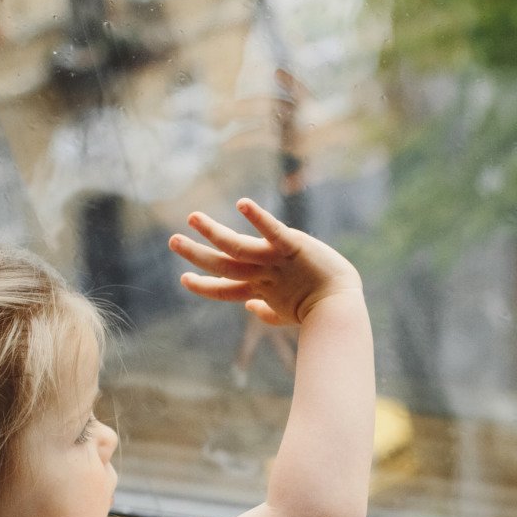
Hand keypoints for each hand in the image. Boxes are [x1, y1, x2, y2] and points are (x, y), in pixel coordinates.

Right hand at [169, 199, 362, 326]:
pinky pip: (272, 231)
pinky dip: (258, 219)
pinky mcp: (292, 247)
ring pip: (237, 248)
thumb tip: (251, 307)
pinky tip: (242, 204)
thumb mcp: (289, 312)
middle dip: (197, 255)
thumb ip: (267, 311)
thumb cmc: (321, 311)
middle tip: (173, 241)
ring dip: (213, 233)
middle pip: (223, 267)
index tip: (183, 279)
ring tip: (193, 218)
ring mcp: (275, 262)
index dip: (204, 286)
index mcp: (260, 291)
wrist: (342, 309)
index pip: (225, 290)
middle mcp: (263, 276)